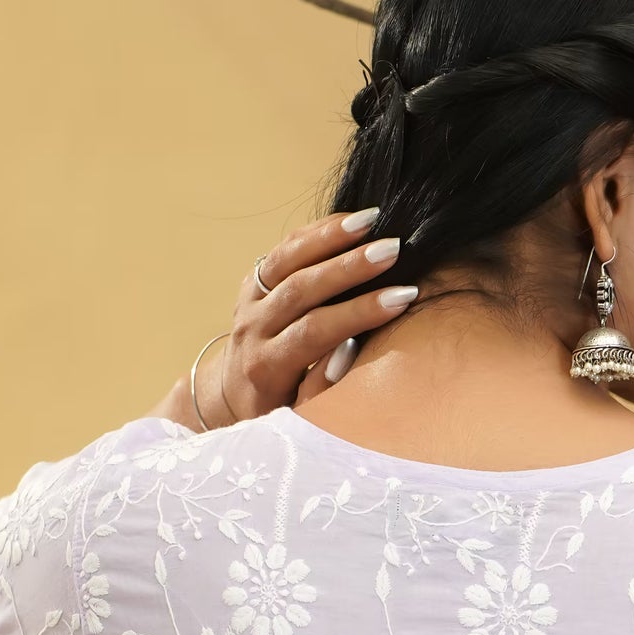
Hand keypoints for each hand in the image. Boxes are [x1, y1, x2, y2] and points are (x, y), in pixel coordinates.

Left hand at [152, 208, 416, 430]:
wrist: (232, 394)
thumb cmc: (277, 412)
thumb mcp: (297, 415)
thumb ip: (320, 386)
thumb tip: (349, 349)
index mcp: (265, 367)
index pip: (315, 331)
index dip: (358, 312)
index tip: (401, 298)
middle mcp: (252, 330)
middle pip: (301, 288)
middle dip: (350, 267)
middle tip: (392, 250)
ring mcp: (249, 302)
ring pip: (287, 260)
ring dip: (331, 237)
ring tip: (373, 219)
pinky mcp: (252, 282)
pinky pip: (282, 250)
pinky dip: (316, 232)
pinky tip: (349, 220)